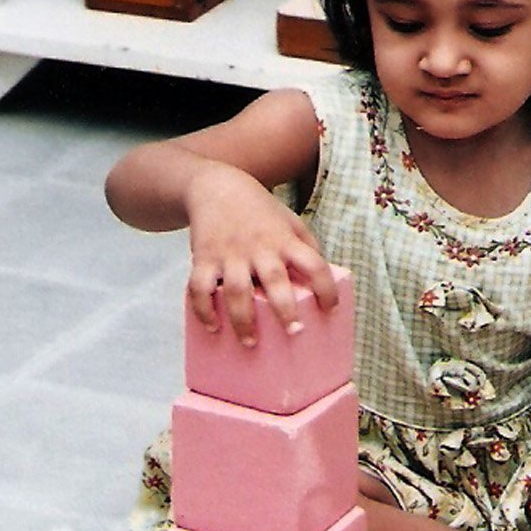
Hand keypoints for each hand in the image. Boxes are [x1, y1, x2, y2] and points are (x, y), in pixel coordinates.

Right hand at [185, 164, 337, 345]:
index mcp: (286, 240)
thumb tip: (321, 282)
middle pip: (275, 280)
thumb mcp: (291, 222)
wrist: (216, 187)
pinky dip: (203, 309)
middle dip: (285, 309)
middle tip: (294, 332)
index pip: (314, 264)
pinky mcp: (204, 257)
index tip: (330, 309)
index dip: (326, 287)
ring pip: (236, 290)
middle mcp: (259, 247)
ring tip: (251, 343)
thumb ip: (306, 248)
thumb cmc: (260, 211)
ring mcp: (230, 254)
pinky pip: (199, 287)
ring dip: (243, 319)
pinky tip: (213, 327)